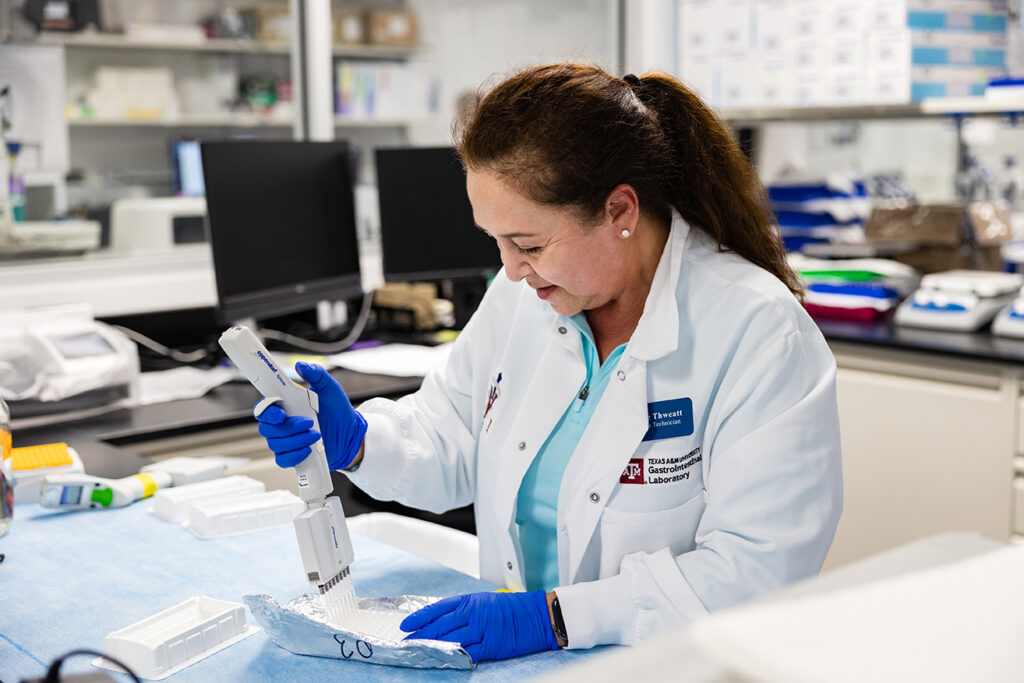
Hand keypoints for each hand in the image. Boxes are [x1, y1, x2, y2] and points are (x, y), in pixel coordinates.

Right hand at [253, 362, 366, 470]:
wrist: (350, 435)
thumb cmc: (338, 411)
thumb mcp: (330, 389)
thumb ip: (317, 375)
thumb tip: (302, 366)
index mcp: (285, 407)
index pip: (263, 409)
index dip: (266, 411)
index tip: (281, 413)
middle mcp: (281, 424)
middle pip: (267, 428)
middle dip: (288, 427)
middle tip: (308, 423)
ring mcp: (285, 441)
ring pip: (276, 444)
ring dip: (296, 440)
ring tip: (316, 434)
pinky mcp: (292, 456)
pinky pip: (283, 460)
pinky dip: (295, 455)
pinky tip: (308, 449)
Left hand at [400, 590, 557, 662]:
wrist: (538, 615)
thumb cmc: (512, 608)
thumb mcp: (485, 602)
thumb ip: (464, 611)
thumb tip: (442, 623)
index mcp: (470, 600)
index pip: (438, 608)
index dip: (419, 617)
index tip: (404, 625)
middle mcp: (473, 613)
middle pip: (440, 626)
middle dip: (420, 635)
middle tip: (406, 643)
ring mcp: (482, 629)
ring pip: (450, 640)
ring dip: (433, 647)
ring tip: (419, 652)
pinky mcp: (491, 645)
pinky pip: (468, 653)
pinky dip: (456, 657)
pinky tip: (444, 660)